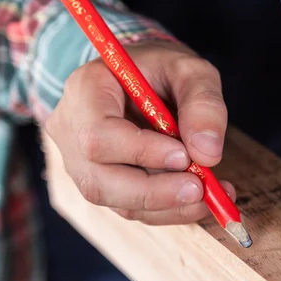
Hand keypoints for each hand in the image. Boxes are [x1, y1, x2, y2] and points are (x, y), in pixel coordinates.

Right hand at [45, 41, 233, 224]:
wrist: (139, 80)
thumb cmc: (161, 70)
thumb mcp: (189, 70)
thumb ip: (203, 104)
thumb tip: (208, 153)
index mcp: (85, 90)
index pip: (98, 135)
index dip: (141, 152)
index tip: (185, 156)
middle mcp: (72, 131)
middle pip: (100, 180)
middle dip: (155, 192)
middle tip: (200, 190)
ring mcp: (80, 163)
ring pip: (117, 201)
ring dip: (167, 206)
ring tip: (209, 196)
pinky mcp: (100, 184)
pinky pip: (131, 208)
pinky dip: (168, 209)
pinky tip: (197, 200)